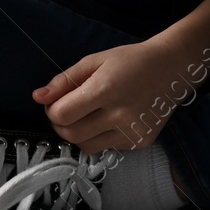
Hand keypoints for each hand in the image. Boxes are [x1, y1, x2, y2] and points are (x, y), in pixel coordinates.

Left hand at [33, 41, 189, 154]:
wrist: (172, 68)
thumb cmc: (131, 60)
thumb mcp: (95, 61)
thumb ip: (64, 80)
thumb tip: (38, 97)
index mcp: (106, 89)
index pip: (62, 114)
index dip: (52, 110)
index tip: (56, 102)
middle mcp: (120, 115)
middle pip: (71, 134)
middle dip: (60, 124)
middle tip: (66, 110)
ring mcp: (131, 132)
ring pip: (86, 147)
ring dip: (78, 133)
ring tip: (87, 115)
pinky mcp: (139, 143)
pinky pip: (106, 148)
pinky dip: (99, 137)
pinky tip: (109, 119)